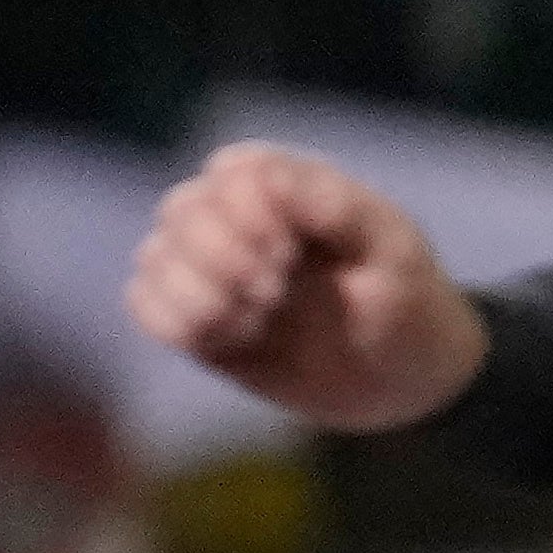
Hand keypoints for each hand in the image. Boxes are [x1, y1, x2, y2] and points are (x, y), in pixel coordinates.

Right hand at [127, 143, 483, 430]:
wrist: (404, 379)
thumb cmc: (407, 302)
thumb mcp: (394, 255)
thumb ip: (337, 208)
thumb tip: (262, 173)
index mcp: (288, 184)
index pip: (232, 173)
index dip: (249, 212)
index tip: (292, 251)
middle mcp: (236, 214)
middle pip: (181, 210)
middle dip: (223, 256)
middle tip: (276, 292)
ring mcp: (208, 263)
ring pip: (154, 256)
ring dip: (203, 294)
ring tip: (259, 318)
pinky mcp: (193, 312)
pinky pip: (144, 304)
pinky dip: (180, 322)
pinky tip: (233, 336)